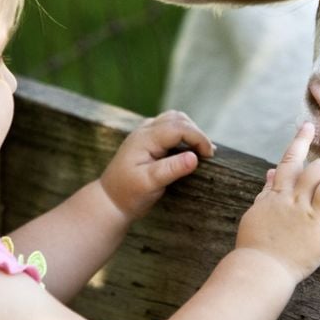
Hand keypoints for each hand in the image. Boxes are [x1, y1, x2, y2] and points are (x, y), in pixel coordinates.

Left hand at [100, 110, 214, 219]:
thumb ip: (172, 169)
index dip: (198, 138)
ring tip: (201, 151)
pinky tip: (190, 149)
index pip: (179, 128)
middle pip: (178, 119)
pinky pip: (169, 127)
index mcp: (145, 138)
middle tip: (208, 155)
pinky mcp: (147, 140)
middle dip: (196, 133)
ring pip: (174, 119)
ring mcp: (145, 133)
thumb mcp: (150, 183)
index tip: (209, 156)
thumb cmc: (129, 193)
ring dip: (190, 131)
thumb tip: (195, 158)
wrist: (110, 200)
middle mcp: (144, 131)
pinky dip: (183, 134)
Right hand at [236, 123, 319, 283]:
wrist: (259, 272)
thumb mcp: (257, 212)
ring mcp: (312, 219)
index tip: (309, 126)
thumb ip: (268, 191)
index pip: (291, 160)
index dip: (301, 141)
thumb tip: (272, 172)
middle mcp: (296, 202)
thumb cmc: (255, 244)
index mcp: (279, 194)